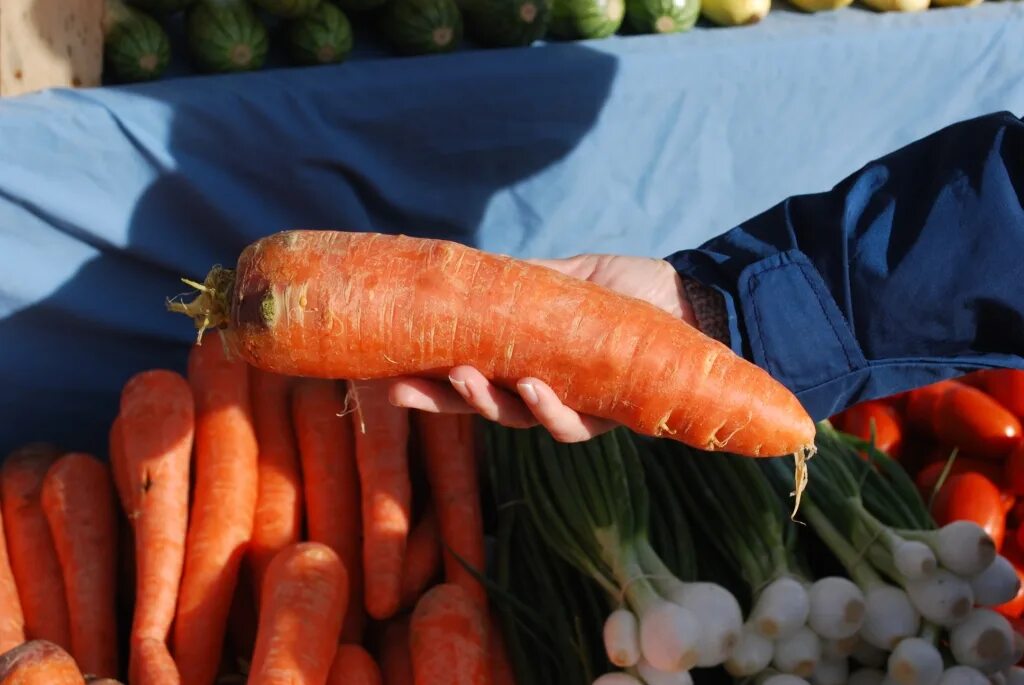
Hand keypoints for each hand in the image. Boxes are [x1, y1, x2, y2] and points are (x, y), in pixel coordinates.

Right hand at [388, 253, 694, 441]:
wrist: (694, 300)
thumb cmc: (629, 287)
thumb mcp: (567, 276)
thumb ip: (522, 282)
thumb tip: (466, 269)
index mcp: (523, 361)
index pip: (467, 374)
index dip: (426, 378)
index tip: (382, 371)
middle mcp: (542, 392)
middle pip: (480, 405)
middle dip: (439, 399)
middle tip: (398, 387)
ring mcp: (573, 406)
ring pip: (519, 418)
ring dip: (488, 402)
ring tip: (466, 377)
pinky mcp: (609, 414)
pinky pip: (573, 424)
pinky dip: (551, 409)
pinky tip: (532, 386)